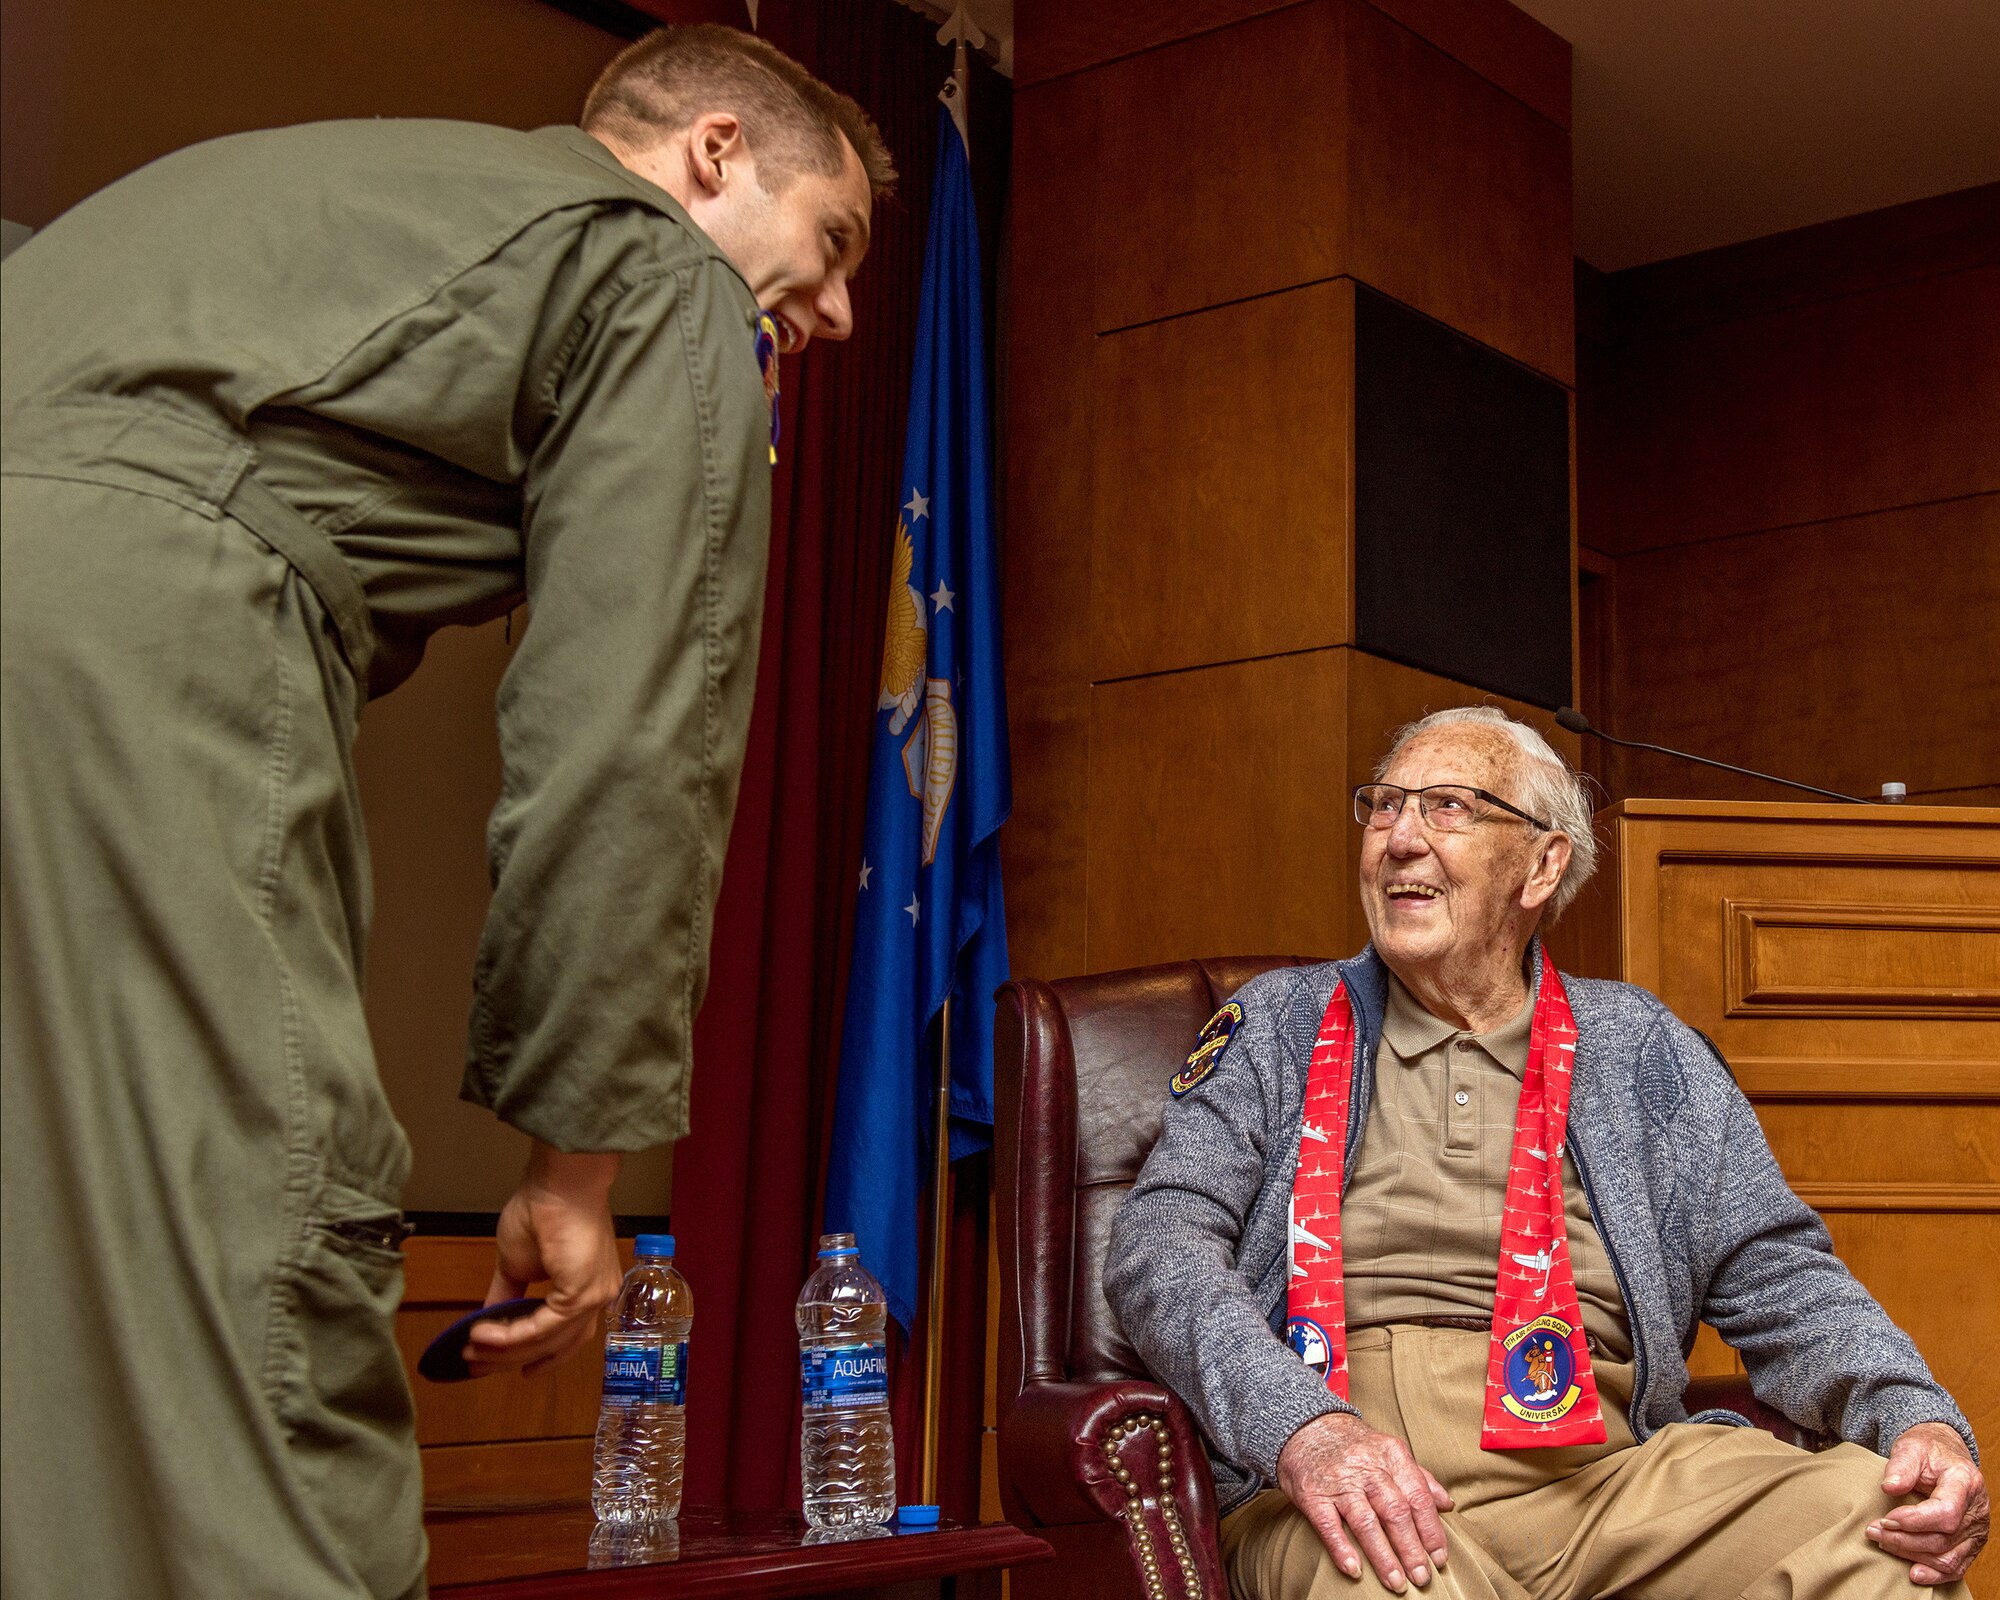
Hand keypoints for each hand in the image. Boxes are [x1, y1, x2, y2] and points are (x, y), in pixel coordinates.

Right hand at [465, 1142, 623, 1377]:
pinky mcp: (582, 1295)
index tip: (494, 1363)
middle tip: (475, 1365)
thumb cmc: (544, 1209)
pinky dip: (510, 1336)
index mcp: (587, 1289)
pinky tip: (484, 1335)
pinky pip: (541, 1328)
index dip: (528, 1355)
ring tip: (471, 1350)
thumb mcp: (517, 1264)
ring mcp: (594, 1297)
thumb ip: (508, 1296)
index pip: (562, 1337)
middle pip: (554, 1346)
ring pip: (546, 1342)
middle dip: (510, 1360)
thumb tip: (488, 1321)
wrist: (560, 1182)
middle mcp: (597, 1297)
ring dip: (504, 1351)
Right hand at [1276, 1411, 1452, 1592]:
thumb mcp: (1389, 1451)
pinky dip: (1342, 1548)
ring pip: (1366, 1522)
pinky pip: (1329, 1525)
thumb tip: (1446, 1504)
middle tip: (1421, 1578)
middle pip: (1395, 1512)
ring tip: (1396, 1582)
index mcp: (1391, 1455)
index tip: (1439, 1559)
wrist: (1304, 1426)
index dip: (1431, 1532)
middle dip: (1411, 1549)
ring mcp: (1338, 1481)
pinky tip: (1354, 1569)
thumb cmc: (1353, 1445)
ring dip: (1383, 1556)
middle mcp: (1367, 1467)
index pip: (1418, 1498)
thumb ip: (1419, 1477)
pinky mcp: (1312, 1494)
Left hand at [1871, 1421, 1988, 1586]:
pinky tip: (1914, 1573)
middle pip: (1943, 1538)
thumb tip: (1888, 1487)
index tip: (1887, 1518)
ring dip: (1912, 1555)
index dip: (1915, 1521)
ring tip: (1883, 1543)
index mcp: (1965, 1482)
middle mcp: (1976, 1510)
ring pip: (1948, 1557)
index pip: (1946, 1512)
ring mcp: (1977, 1530)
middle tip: (1873, 1531)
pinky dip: (1935, 1574)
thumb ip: (1901, 1466)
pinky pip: (1957, 1566)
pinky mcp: (1971, 1544)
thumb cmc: (1927, 1451)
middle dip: (1905, 1540)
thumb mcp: (1911, 1447)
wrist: (1945, 1455)